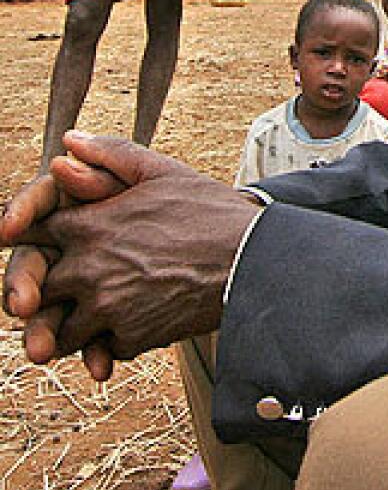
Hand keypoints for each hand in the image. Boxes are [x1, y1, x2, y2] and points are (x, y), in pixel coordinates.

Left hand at [4, 133, 261, 376]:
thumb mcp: (165, 173)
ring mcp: (106, 308)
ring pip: (61, 328)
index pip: (32, 236)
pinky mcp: (130, 338)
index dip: (36, 239)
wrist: (254, 260)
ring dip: (76, 321)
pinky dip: (114, 339)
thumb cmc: (212, 213)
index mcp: (89, 226)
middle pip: (38, 289)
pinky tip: (140, 318)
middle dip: (50, 289)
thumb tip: (68, 142)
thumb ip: (111, 155)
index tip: (50, 243)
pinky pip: (102, 347)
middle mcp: (88, 270)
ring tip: (107, 306)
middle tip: (82, 281)